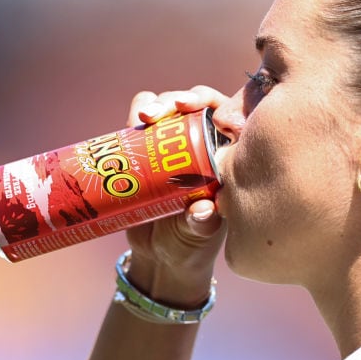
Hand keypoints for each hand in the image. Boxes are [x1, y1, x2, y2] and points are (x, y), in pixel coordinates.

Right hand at [122, 87, 229, 306]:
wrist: (160, 257)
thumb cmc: (191, 245)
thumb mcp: (198, 235)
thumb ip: (202, 224)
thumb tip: (202, 211)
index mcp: (227, 157)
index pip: (229, 117)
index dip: (217, 106)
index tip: (199, 112)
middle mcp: (203, 144)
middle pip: (194, 106)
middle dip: (178, 101)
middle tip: (161, 113)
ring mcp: (172, 144)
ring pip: (166, 108)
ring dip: (155, 105)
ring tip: (145, 118)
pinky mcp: (146, 149)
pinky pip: (139, 123)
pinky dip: (134, 116)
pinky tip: (131, 124)